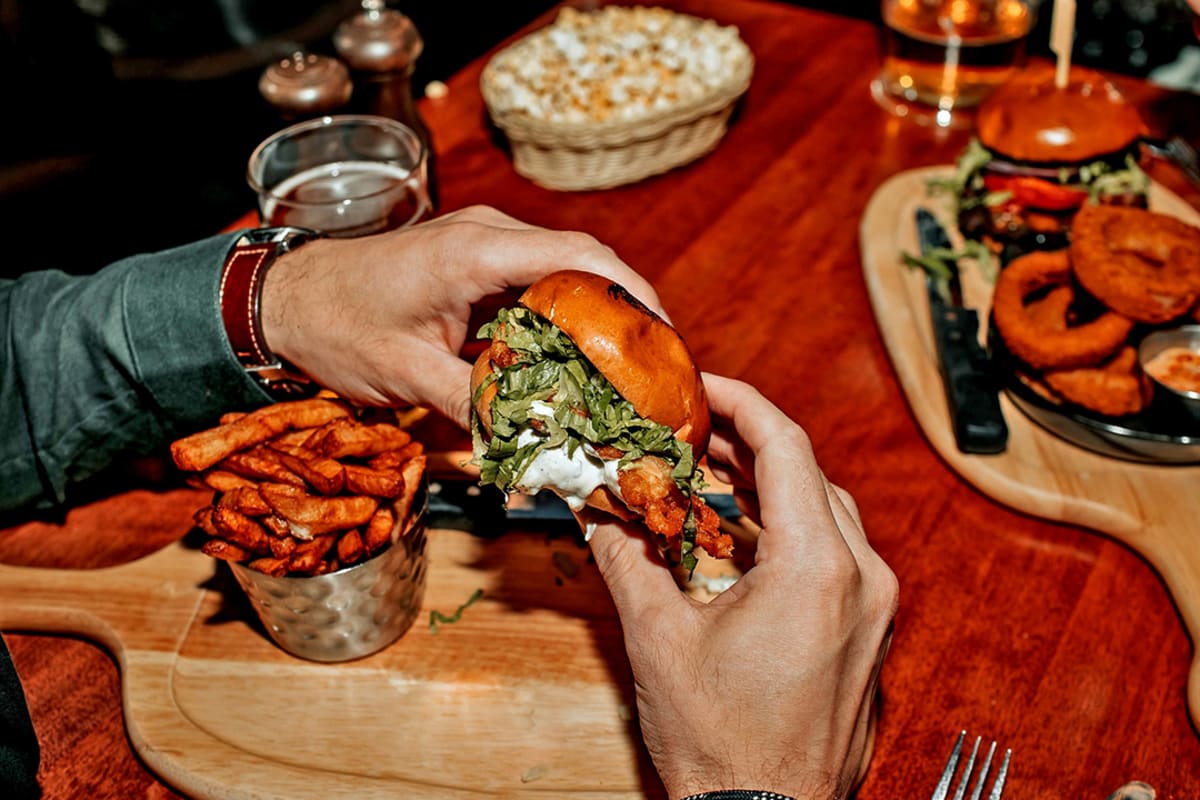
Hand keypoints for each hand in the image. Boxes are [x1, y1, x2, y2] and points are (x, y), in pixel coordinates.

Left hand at [260, 205, 662, 425]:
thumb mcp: (405, 374)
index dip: (634, 293)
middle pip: (582, 263)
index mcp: (476, 252)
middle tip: (654, 366)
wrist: (282, 299)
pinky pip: (531, 288)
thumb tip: (533, 445)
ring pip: (560, 276)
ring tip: (624, 370)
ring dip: (593, 318)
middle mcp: (488, 237)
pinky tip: (571, 365)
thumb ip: (473, 406)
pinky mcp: (472, 266)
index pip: (581, 257)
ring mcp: (481, 247)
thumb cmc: (335, 326)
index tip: (666, 336)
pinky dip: (557, 322)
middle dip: (624, 311)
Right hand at [586, 374, 898, 798]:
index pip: (785, 447)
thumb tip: (596, 510)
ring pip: (824, 512)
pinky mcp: (868, 633)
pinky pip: (834, 553)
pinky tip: (738, 531)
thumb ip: (625, 559)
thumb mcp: (658, 640)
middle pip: (807, 474)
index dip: (739, 404)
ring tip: (707, 470)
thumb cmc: (721, 746)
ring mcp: (873, 608)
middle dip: (746, 443)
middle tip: (689, 429)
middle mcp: (862, 579)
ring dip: (766, 485)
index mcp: (817, 569)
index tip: (700, 386)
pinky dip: (786, 528)